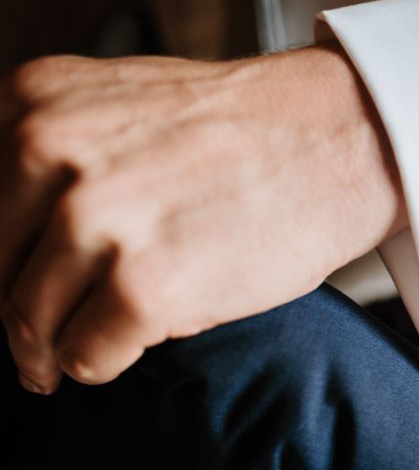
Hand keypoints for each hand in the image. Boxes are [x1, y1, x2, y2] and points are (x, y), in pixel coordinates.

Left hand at [0, 45, 405, 393]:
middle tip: (35, 349)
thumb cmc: (246, 133)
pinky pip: (88, 356)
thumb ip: (61, 161)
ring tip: (77, 355)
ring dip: (54, 351)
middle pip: (0, 274)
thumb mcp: (124, 111)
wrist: (335, 141)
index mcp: (36, 106)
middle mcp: (49, 156)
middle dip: (21, 320)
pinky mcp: (143, 288)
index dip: (4, 265)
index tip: (18, 292)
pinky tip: (126, 349)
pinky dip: (102, 363)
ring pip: (33, 324)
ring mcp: (95, 223)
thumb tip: (27, 242)